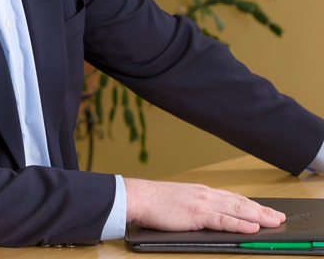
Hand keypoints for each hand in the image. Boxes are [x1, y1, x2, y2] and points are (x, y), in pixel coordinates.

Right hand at [123, 178, 284, 232]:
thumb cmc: (154, 201)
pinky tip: (253, 227)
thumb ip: (194, 206)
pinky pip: (223, 220)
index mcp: (201, 192)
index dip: (251, 204)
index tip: (264, 209)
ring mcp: (202, 203)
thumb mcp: (179, 200)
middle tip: (279, 217)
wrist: (139, 197)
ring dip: (258, 216)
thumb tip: (207, 216)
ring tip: (274, 222)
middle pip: (239, 202)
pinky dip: (240, 223)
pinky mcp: (196, 214)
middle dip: (261, 210)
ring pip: (236, 209)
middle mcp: (205, 194)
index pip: (232, 197)